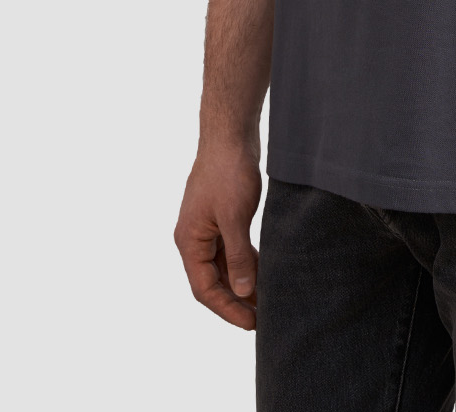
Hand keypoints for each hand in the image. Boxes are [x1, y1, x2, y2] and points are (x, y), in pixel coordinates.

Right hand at [173, 142, 262, 329]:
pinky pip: (230, 249)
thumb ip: (238, 256)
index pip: (204, 289)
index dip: (227, 309)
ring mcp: (207, 227)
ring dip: (242, 283)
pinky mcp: (221, 216)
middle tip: (263, 318)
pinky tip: (264, 270)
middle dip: (235, 300)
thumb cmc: (227, 171)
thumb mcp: (235, 217)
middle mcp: (193, 238)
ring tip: (267, 300)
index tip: (251, 323)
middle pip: (212, 281)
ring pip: (223, 266)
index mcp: (188, 241)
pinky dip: (245, 262)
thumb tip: (241, 291)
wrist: (230, 133)